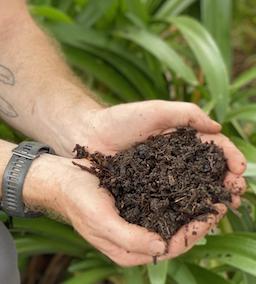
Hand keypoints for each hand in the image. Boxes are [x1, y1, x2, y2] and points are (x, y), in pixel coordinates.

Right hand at [28, 153, 230, 266]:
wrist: (58, 177)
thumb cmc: (76, 199)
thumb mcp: (100, 220)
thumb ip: (129, 237)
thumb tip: (161, 245)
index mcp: (129, 251)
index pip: (170, 247)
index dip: (192, 234)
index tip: (208, 216)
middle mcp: (136, 238)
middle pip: (175, 233)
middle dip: (198, 220)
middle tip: (219, 201)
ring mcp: (135, 219)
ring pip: (171, 217)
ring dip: (190, 206)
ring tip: (209, 191)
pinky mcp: (133, 200)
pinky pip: (161, 201)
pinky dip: (177, 193)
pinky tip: (188, 180)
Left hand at [77, 100, 245, 206]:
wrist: (87, 135)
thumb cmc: (119, 119)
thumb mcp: (155, 110)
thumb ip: (186, 114)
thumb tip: (217, 129)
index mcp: (183, 137)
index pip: (216, 147)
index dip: (232, 158)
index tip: (239, 169)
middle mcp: (179, 158)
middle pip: (212, 172)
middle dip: (230, 182)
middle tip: (237, 193)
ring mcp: (166, 176)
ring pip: (198, 189)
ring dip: (216, 198)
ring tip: (224, 206)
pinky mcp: (152, 192)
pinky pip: (177, 202)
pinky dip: (192, 209)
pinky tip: (199, 216)